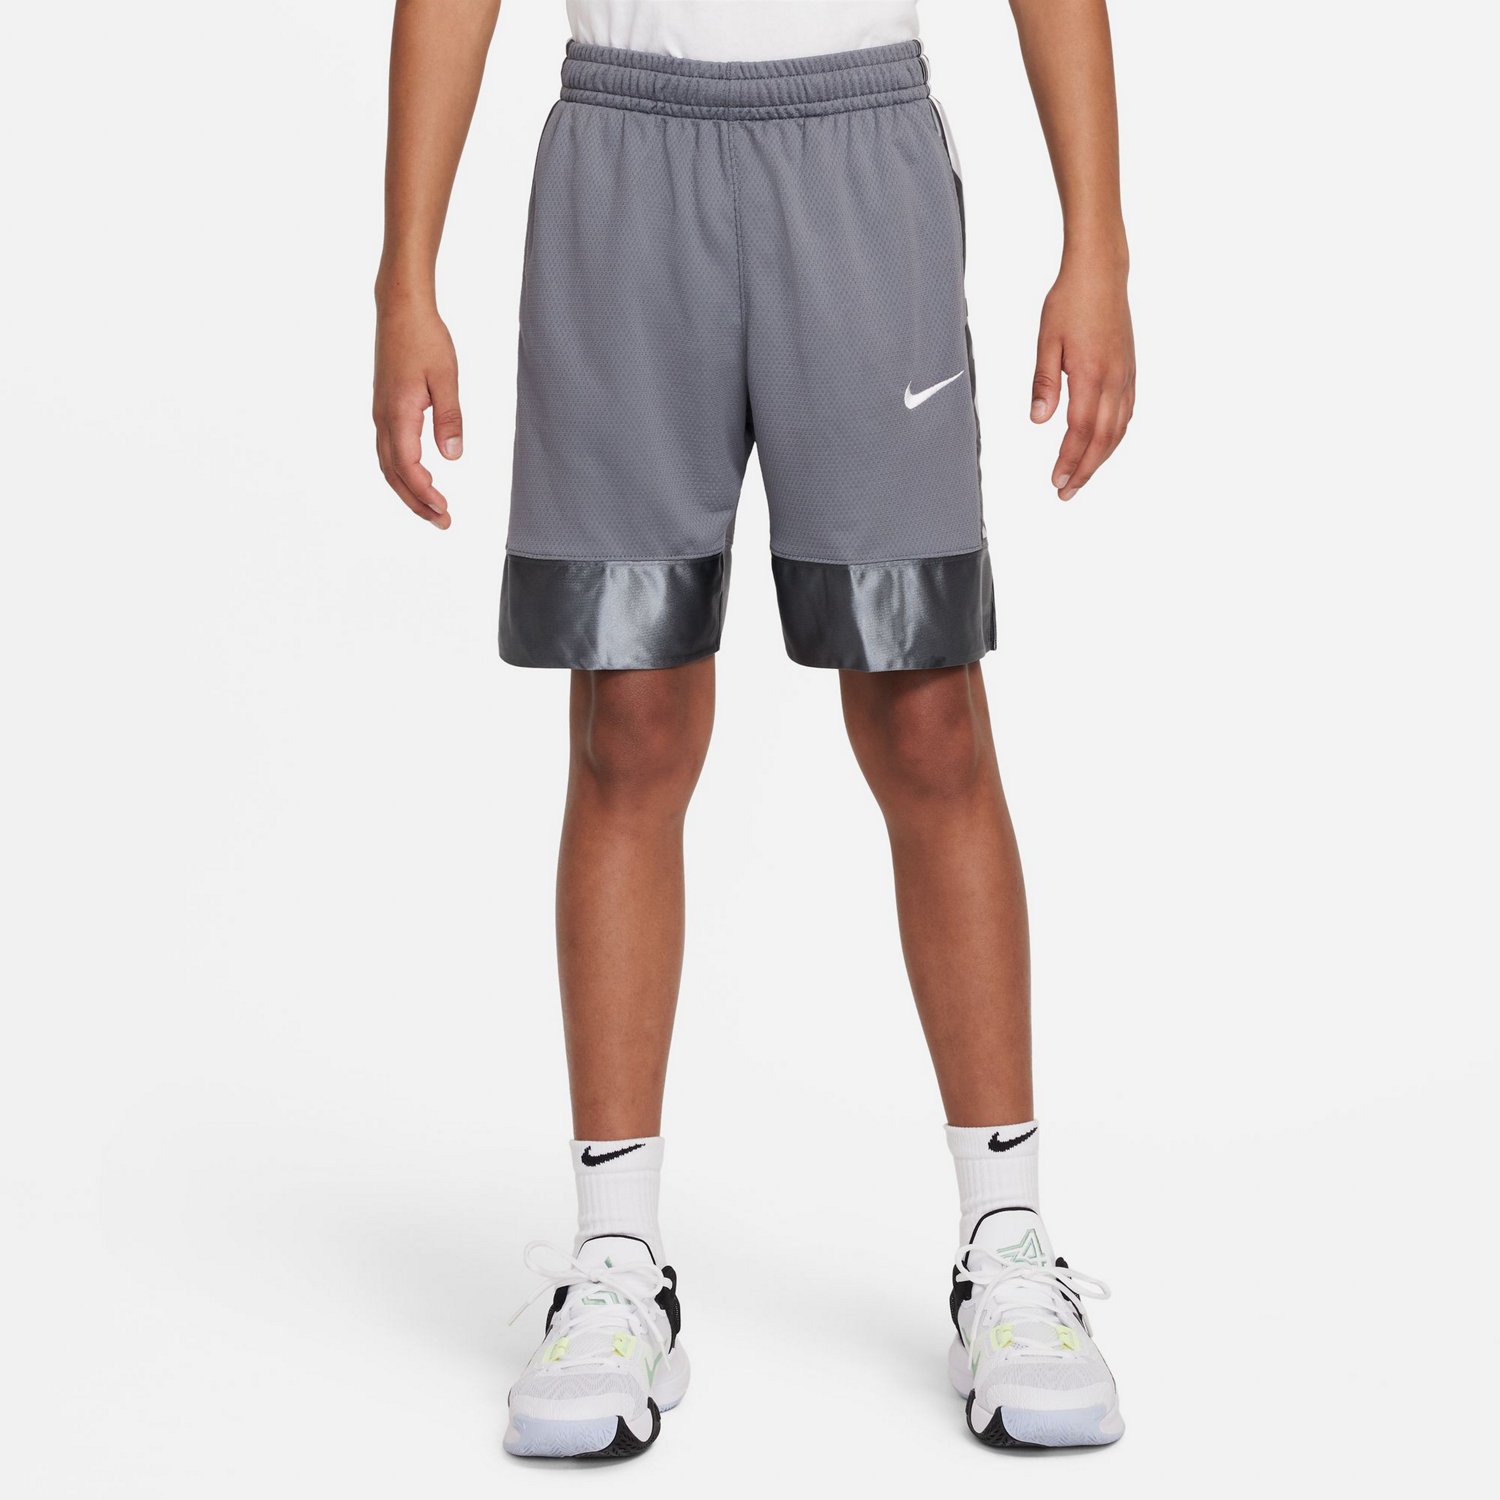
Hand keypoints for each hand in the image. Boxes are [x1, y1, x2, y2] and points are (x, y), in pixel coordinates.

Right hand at [373, 299, 462, 528]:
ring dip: (409, 490)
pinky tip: (421, 477)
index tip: (445, 510)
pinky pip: (389, 450)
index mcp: (398, 413)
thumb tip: (452, 457)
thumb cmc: (425, 338)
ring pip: (389, 464)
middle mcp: (383, 418)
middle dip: (416, 503)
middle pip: (394, 474)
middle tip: (442, 523)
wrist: (400, 309)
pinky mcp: (385, 408)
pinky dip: (403, 472)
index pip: (408, 467)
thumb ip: (449, 418)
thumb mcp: (446, 378)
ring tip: (433, 509)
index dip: (425, 493)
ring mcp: (381, 414)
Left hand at [1029, 261, 1134, 500]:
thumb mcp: (1047, 340)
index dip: (1069, 461)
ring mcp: (1126, 375)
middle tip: (1066, 493)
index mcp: (1091, 375)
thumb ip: (1043, 382)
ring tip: (1081, 477)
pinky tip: (1103, 445)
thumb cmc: (1070, 301)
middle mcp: (1114, 379)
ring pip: (1118, 430)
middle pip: (1103, 439)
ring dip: (1100, 458)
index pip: (1080, 431)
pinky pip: (1126, 413)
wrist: (1101, 272)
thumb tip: (1038, 420)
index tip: (1056, 481)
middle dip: (1084, 470)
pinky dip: (1115, 436)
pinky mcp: (1130, 370)